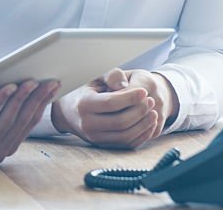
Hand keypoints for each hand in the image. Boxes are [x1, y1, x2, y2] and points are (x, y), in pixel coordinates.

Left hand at [0, 80, 59, 163]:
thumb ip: (10, 102)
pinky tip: (9, 85)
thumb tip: (36, 80)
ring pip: (8, 118)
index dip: (43, 102)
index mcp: (6, 146)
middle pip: (22, 119)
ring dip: (22, 98)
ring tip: (31, 80)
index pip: (30, 122)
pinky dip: (0, 99)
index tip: (54, 84)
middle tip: (49, 80)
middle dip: (37, 98)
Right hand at [51, 68, 176, 148]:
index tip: (144, 91)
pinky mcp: (103, 146)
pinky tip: (149, 124)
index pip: (110, 103)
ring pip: (125, 136)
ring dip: (143, 125)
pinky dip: (141, 136)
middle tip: (151, 101)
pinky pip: (126, 145)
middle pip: (120, 122)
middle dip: (139, 111)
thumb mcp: (97, 80)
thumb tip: (125, 86)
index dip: (130, 97)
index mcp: (84, 104)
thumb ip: (112, 77)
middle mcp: (88, 124)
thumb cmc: (87, 93)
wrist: (69, 114)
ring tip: (153, 112)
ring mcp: (95, 138)